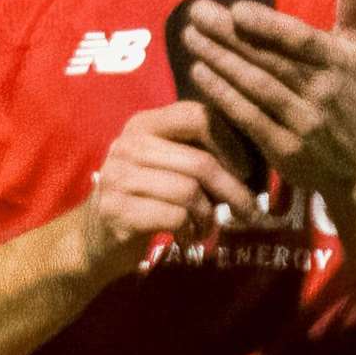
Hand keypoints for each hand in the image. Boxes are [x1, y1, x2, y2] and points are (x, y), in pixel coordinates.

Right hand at [80, 100, 256, 281]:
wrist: (95, 239)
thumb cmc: (147, 198)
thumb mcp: (170, 166)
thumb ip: (202, 154)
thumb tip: (259, 163)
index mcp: (144, 124)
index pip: (197, 115)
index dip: (231, 141)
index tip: (249, 169)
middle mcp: (128, 143)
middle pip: (199, 162)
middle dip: (233, 190)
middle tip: (250, 210)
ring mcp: (118, 176)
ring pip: (189, 192)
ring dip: (209, 216)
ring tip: (209, 227)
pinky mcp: (116, 209)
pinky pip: (174, 217)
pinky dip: (191, 231)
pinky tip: (187, 238)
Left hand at [181, 0, 355, 204]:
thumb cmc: (353, 96)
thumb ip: (353, 2)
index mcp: (338, 62)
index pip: (300, 40)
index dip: (269, 26)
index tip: (236, 9)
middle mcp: (323, 92)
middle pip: (270, 60)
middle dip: (229, 36)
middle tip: (195, 13)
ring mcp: (303, 123)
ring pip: (256, 87)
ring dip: (220, 61)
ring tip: (190, 38)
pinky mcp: (285, 150)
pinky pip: (249, 118)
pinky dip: (223, 96)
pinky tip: (199, 74)